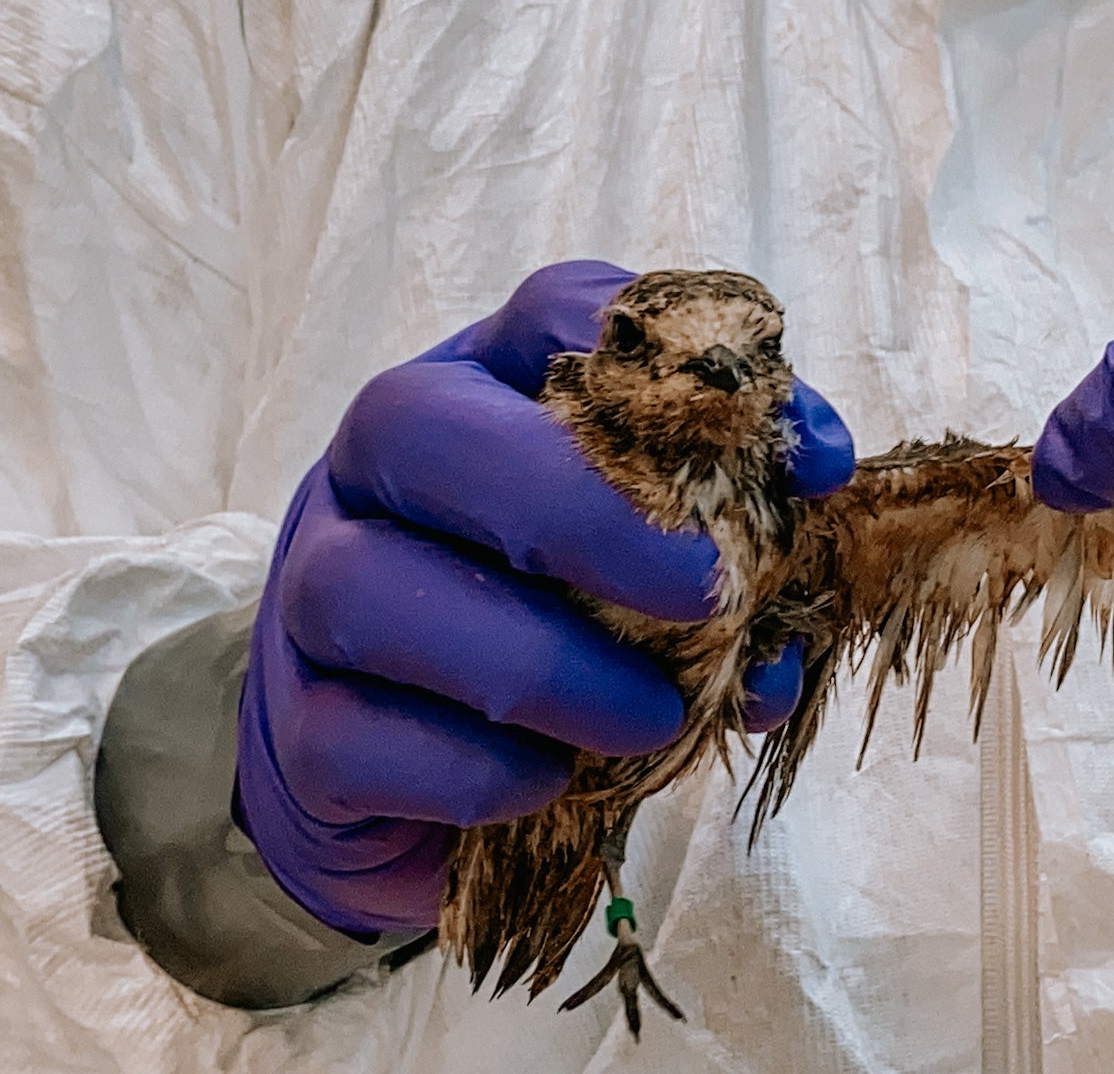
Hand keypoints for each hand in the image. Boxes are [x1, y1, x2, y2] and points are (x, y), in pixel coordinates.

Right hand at [234, 261, 855, 936]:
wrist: (421, 801)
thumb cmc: (564, 650)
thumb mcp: (660, 577)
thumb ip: (732, 543)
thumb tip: (803, 550)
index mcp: (482, 399)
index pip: (554, 313)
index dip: (694, 369)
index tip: (816, 466)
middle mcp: (377, 476)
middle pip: (418, 424)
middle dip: (574, 506)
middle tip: (701, 594)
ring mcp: (310, 600)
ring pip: (369, 590)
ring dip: (536, 661)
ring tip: (650, 720)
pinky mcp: (298, 736)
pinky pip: (358, 740)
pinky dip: (475, 769)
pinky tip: (549, 783)